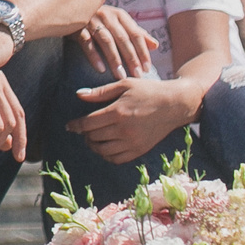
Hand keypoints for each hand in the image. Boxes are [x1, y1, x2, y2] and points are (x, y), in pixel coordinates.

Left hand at [67, 76, 197, 165]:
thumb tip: (78, 95)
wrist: (175, 105)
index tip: (69, 126)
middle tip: (84, 129)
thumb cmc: (148, 91)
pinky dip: (107, 155)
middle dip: (85, 134)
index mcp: (118, 112)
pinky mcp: (140, 150)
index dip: (75, 125)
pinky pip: (117, 159)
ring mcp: (133, 142)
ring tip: (93, 138)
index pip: (88, 123)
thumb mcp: (124, 85)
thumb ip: (100, 92)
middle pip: (94, 137)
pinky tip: (105, 147)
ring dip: (94, 146)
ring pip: (103, 151)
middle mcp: (124, 130)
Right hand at [77, 6, 160, 77]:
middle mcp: (107, 15)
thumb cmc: (100, 19)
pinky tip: (101, 69)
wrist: (71, 8)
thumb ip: (136, 33)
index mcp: (119, 15)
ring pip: (106, 41)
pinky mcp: (77, 27)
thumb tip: (155, 45)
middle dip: (131, 58)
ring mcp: (91, 20)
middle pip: (123, 38)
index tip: (148, 68)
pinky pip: (87, 43)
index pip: (135, 34)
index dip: (143, 51)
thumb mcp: (118, 23)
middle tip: (137, 75)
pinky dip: (94, 56)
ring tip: (121, 75)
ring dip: (115, 59)